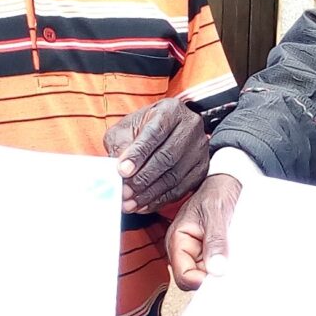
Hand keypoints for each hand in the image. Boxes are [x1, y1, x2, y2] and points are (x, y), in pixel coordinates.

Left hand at [105, 98, 210, 213]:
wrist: (168, 131)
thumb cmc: (144, 128)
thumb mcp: (127, 128)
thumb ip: (120, 145)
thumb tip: (114, 169)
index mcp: (170, 111)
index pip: (154, 133)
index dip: (138, 154)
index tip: (122, 170)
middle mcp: (190, 127)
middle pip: (166, 157)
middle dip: (142, 179)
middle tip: (123, 192)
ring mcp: (199, 149)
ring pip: (174, 176)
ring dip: (149, 194)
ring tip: (130, 203)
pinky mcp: (201, 168)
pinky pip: (181, 189)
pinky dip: (160, 200)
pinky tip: (144, 204)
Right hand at [166, 171, 240, 288]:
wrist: (228, 180)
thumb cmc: (216, 190)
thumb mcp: (216, 212)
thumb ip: (215, 241)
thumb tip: (216, 269)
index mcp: (178, 240)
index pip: (183, 275)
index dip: (200, 281)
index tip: (221, 277)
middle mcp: (186, 249)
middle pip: (195, 279)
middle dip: (213, 277)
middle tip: (232, 269)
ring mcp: (199, 251)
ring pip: (209, 274)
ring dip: (223, 271)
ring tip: (235, 258)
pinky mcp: (213, 250)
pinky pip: (218, 266)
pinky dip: (228, 265)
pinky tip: (237, 257)